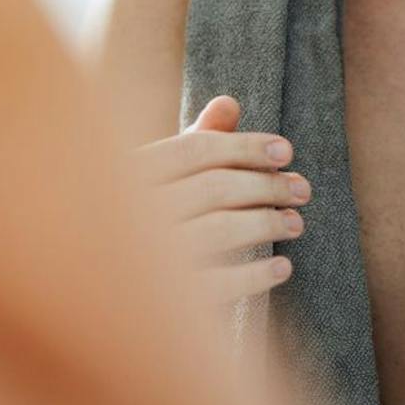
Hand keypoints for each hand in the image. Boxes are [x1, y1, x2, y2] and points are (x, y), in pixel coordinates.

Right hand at [133, 96, 307, 304]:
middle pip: (214, 187)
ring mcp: (144, 258)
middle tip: (303, 190)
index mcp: (128, 174)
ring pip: (219, 231)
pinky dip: (257, 274)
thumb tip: (229, 102)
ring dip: (268, 223)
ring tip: (296, 223)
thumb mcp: (159, 176)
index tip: (286, 151)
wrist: (102, 293)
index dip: (245, 146)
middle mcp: (131, 212)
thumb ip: (194, 140)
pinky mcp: (161, 302)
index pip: (193, 149)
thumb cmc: (136, 220)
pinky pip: (219, 285)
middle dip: (267, 185)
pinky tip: (282, 267)